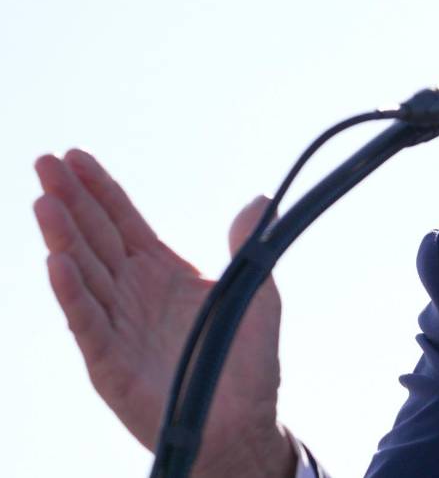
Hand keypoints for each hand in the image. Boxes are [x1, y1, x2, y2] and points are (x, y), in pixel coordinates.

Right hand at [34, 150, 296, 477]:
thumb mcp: (256, 292)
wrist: (241, 420)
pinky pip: (87, 323)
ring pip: (83, 273)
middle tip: (44, 162)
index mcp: (163, 272)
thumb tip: (257, 201)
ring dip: (63, 238)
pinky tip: (56, 263)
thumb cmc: (245, 359)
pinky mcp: (109, 363)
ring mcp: (117, 326)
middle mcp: (133, 294)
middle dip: (70, 200)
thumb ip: (248, 247)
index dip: (101, 190)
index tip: (76, 156)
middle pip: (95, 238)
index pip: (124, 222)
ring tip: (44, 201)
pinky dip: (72, 293)